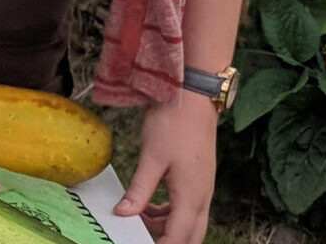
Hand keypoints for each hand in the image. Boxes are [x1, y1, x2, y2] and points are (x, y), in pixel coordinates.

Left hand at [115, 89, 219, 243]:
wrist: (194, 96)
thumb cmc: (174, 123)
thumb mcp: (151, 158)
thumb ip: (139, 190)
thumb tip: (123, 213)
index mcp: (192, 197)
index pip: (178, 238)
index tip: (139, 243)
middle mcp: (203, 198)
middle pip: (190, 237)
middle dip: (167, 241)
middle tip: (140, 235)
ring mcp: (203, 189)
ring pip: (188, 223)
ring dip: (165, 226)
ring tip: (137, 214)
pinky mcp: (199, 180)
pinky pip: (187, 208)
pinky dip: (169, 213)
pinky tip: (149, 203)